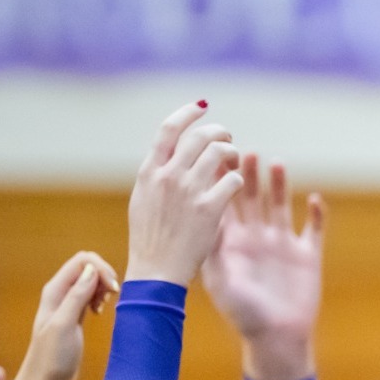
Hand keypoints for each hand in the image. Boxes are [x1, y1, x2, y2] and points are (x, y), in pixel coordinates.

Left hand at [8, 252, 119, 379]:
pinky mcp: (75, 317)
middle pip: (87, 267)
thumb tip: (93, 270)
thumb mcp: (65, 325)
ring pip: (90, 281)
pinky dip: (99, 299)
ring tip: (103, 307)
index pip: (82, 261)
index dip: (101, 269)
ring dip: (102, 288)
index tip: (112, 290)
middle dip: (104, 277)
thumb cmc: (51, 359)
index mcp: (55, 291)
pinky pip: (90, 296)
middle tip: (109, 298)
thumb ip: (77, 296)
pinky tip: (99, 313)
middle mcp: (60, 294)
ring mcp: (67, 305)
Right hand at [127, 103, 243, 286]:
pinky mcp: (209, 209)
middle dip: (219, 132)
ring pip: (219, 152)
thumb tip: (170, 155)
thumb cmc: (150, 241)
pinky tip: (234, 187)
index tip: (201, 107)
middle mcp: (168, 176)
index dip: (188, 113)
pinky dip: (236, 180)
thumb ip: (156, 175)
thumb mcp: (143, 201)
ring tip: (234, 163)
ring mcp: (189, 191)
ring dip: (232, 153)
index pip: (169, 129)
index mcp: (149, 172)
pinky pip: (232, 180)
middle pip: (199, 137)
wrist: (156, 272)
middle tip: (227, 139)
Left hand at [204, 155, 326, 379]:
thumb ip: (213, 250)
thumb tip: (204, 218)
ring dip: (278, 184)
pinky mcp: (307, 256)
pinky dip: (317, 212)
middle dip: (247, 175)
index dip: (220, 182)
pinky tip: (315, 197)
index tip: (215, 159)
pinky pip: (314, 228)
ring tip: (275, 162)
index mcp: (232, 243)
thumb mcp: (221, 281)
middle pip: (250, 198)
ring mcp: (282, 245)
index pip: (223, 204)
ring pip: (280, 205)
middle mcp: (256, 239)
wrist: (276, 342)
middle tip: (245, 152)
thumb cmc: (244, 316)